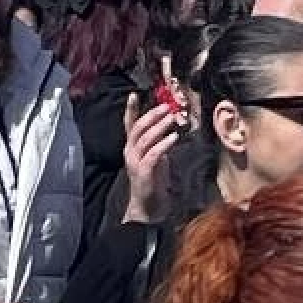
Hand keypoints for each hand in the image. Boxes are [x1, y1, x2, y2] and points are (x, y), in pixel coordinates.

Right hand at [122, 93, 184, 224]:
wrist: (148, 207)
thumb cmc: (153, 181)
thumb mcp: (156, 157)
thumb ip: (157, 142)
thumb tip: (168, 126)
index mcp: (132, 148)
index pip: (129, 125)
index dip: (130, 110)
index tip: (134, 95)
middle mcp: (130, 153)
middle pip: (137, 129)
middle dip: (152, 115)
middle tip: (166, 107)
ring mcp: (135, 163)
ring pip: (144, 140)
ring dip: (159, 127)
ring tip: (172, 118)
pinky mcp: (144, 173)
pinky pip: (153, 154)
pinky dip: (163, 144)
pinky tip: (173, 137)